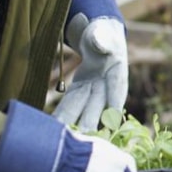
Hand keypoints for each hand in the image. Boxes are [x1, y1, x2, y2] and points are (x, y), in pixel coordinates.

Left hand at [54, 0, 127, 131]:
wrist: (99, 36)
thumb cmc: (102, 32)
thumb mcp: (102, 32)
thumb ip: (100, 38)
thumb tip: (98, 42)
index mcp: (117, 68)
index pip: (116, 86)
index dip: (114, 102)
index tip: (112, 118)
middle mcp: (107, 85)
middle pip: (98, 106)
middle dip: (90, 123)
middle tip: (82, 139)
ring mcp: (94, 91)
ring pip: (82, 110)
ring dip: (73, 124)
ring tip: (63, 139)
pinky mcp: (81, 92)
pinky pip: (71, 105)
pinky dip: (64, 116)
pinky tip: (54, 128)